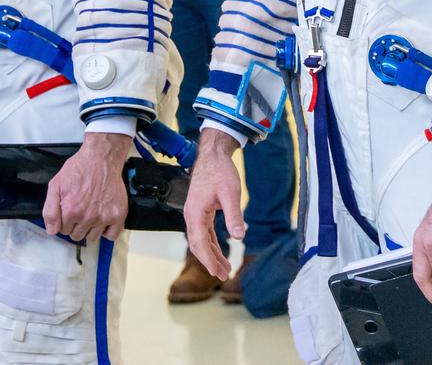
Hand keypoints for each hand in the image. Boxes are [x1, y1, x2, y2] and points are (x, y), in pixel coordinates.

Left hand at [43, 132, 129, 242]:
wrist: (102, 158)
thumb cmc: (79, 169)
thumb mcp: (55, 186)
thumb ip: (50, 211)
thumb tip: (52, 231)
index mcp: (71, 211)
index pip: (63, 231)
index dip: (65, 220)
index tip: (70, 210)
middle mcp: (88, 217)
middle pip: (77, 236)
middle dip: (77, 225)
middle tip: (81, 209)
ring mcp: (104, 217)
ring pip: (92, 238)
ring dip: (90, 228)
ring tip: (92, 213)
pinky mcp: (118, 215)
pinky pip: (112, 236)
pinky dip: (107, 231)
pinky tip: (103, 220)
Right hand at [184, 127, 243, 279]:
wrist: (213, 155)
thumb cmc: (221, 172)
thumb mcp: (231, 193)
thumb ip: (234, 215)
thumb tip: (239, 237)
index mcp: (195, 213)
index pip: (199, 242)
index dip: (208, 259)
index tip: (216, 272)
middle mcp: (191, 216)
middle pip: (198, 245)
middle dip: (210, 261)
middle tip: (222, 276)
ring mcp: (194, 214)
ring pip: (201, 240)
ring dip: (211, 254)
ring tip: (224, 269)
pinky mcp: (200, 211)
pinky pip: (204, 232)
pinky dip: (211, 244)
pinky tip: (219, 251)